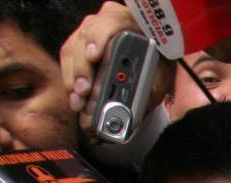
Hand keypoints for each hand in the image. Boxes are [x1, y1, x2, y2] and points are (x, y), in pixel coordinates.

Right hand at [60, 2, 172, 133]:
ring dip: (73, 78)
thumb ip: (150, 87)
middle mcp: (106, 22)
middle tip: (84, 91)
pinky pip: (68, 61)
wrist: (153, 57)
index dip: (99, 37)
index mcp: (131, 21)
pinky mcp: (79, 46)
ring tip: (78, 102)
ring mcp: (90, 32)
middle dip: (83, 68)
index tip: (94, 56)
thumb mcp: (161, 74)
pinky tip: (76, 99)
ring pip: (72, 49)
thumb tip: (131, 112)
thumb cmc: (158, 62)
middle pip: (86, 37)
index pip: (111, 21)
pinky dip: (71, 82)